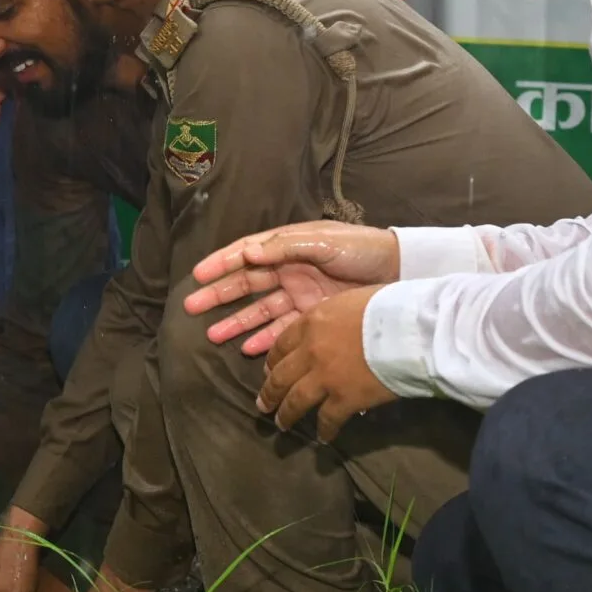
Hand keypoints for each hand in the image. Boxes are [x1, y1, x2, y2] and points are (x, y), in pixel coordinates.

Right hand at [183, 221, 400, 356]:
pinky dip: (265, 340)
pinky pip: (283, 330)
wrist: (400, 270)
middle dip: (219, 295)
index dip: (221, 264)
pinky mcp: (314, 318)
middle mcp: (288, 271)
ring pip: (260, 311)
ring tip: (212, 335)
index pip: (246, 255)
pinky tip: (247, 350)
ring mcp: (300, 295)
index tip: (197, 276)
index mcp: (287, 247)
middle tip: (191, 307)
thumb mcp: (323, 242)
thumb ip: (284, 247)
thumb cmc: (361, 249)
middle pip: (246, 284)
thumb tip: (246, 252)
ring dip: (237, 322)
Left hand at [258, 284, 396, 442]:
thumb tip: (333, 327)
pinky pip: (327, 419)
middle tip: (263, 404)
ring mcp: (325, 377)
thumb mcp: (350, 300)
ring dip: (286, 414)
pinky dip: (324, 431)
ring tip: (280, 424)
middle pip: (280, 375)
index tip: (268, 371)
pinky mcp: (344, 399)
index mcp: (311, 322)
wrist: (409, 328)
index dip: (271, 361)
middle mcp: (310, 351)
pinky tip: (323, 439)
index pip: (281, 344)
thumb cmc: (388, 306)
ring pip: (295, 400)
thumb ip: (333, 316)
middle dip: (269, 392)